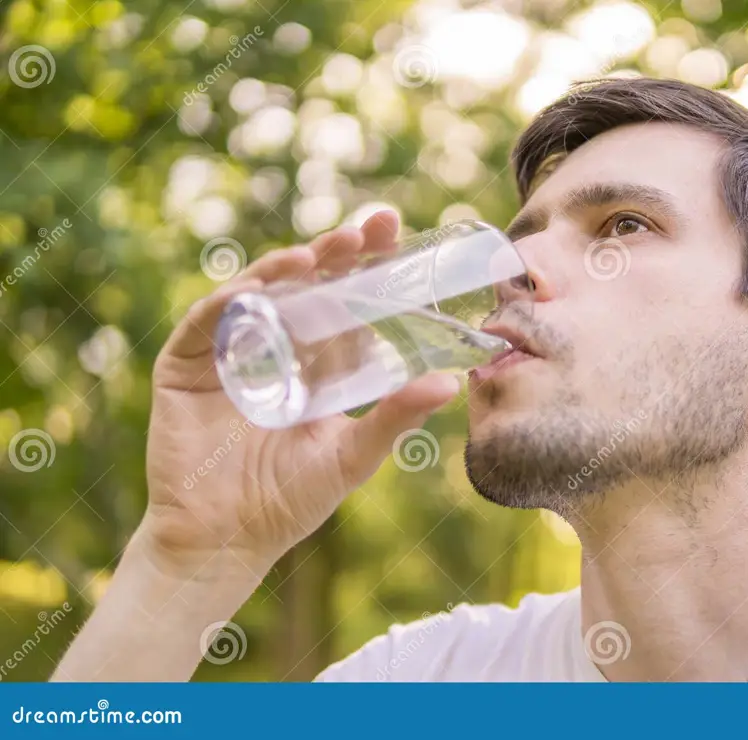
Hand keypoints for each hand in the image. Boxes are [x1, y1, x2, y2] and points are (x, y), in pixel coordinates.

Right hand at [143, 211, 459, 575]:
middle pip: (304, 286)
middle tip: (363, 232)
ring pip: (256, 294)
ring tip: (312, 258)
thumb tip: (451, 382)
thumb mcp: (352, 454)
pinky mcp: (185, 367)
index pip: (344, 300)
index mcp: (316, 361)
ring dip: (281, 270)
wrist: (225, 541)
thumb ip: (395, 417)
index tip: (392, 229)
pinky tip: (251, 292)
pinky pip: (204, 325)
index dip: (366, 265)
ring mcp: (228, 352)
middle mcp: (274, 347)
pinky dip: (226, 304)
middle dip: (332, 255)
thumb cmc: (290, 500)